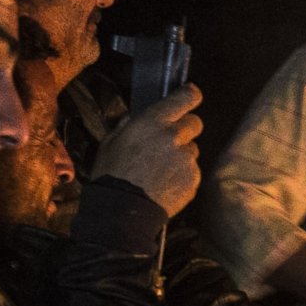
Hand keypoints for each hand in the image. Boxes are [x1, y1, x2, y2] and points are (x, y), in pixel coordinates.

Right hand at [91, 84, 203, 216]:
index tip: (191, 96)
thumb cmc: (111, 174)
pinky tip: (164, 183)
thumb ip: (131, 123)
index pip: (185, 98)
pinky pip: (192, 171)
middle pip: (195, 123)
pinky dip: (182, 175)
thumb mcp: (111, 141)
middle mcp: (174, 137)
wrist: (121, 210)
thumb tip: (142, 116)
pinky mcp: (193, 179)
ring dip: (182, 155)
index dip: (190, 96)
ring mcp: (186, 159)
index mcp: (153, 122)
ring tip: (161, 169)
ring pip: (192, 149)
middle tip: (170, 141)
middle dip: (185, 129)